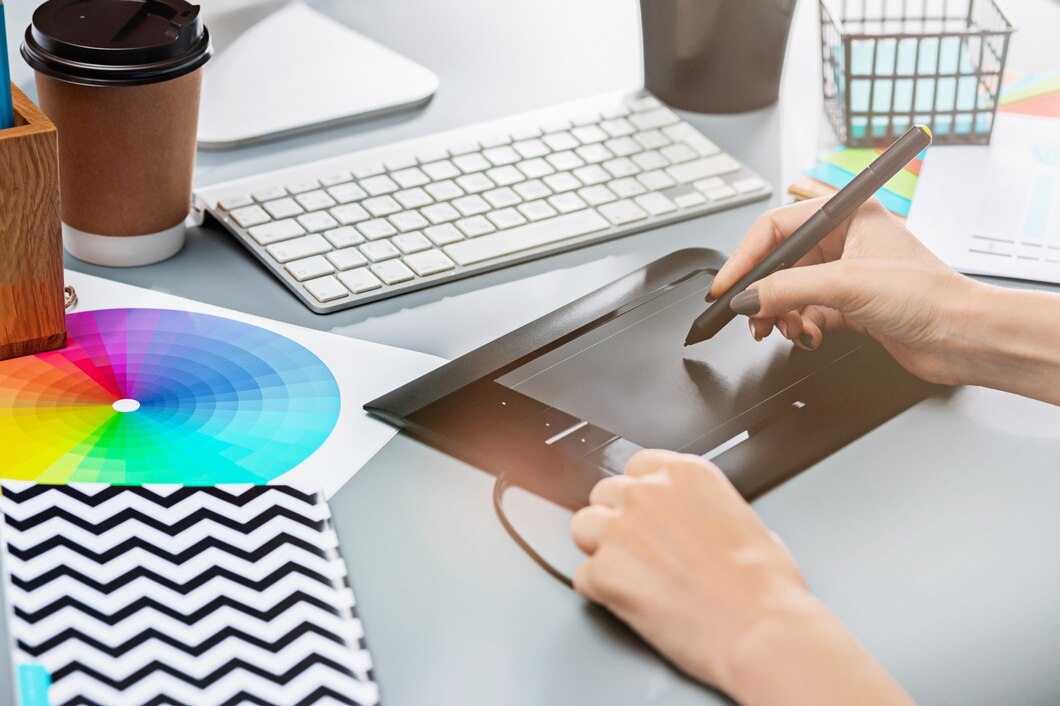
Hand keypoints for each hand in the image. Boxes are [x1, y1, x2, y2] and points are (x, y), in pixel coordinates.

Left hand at [571, 449, 916, 705]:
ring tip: (631, 578)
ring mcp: (621, 529)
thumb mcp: (746, 520)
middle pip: (604, 495)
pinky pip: (582, 576)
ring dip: (599, 551)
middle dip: (617, 522)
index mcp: (684, 473)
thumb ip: (705, 508)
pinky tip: (631, 604)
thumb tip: (695, 521)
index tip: (647, 517)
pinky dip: (600, 592)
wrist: (764, 631)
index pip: (636, 468)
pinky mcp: (605, 571)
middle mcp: (647, 492)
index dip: (640, 497)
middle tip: (641, 555)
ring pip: (583, 528)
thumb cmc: (767, 587)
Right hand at [710, 198, 980, 384]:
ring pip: (791, 290)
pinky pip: (806, 311)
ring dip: (781, 313)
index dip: (746, 256)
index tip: (726, 285)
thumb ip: (787, 290)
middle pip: (781, 262)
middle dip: (763, 292)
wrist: (964, 337)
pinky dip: (801, 326)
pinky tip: (809, 335)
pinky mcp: (850, 304)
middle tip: (749, 314)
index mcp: (848, 214)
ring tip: (783, 329)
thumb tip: (746, 298)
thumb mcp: (846, 285)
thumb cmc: (930, 295)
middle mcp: (845, 239)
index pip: (777, 227)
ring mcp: (847, 273)